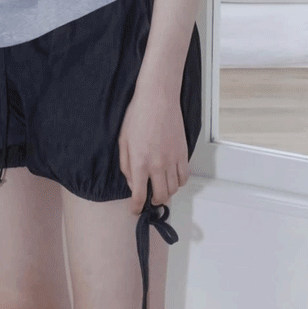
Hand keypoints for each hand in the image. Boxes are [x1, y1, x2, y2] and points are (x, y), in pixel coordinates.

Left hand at [117, 80, 187, 211]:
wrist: (157, 99)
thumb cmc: (138, 116)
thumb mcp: (123, 141)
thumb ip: (126, 166)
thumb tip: (132, 183)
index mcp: (139, 162)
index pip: (139, 195)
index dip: (136, 207)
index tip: (135, 209)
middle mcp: (157, 165)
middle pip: (160, 196)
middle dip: (153, 202)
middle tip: (149, 199)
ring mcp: (173, 160)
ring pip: (174, 189)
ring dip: (167, 193)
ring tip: (160, 189)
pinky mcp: (183, 153)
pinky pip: (184, 177)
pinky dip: (179, 182)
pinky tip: (172, 178)